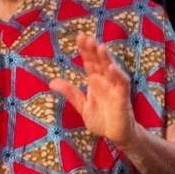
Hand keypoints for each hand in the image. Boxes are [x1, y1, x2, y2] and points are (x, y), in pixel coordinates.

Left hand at [50, 33, 136, 147]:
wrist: (115, 136)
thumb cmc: (101, 119)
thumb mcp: (81, 105)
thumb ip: (70, 92)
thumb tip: (52, 82)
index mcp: (95, 81)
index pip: (89, 62)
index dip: (85, 50)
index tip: (79, 37)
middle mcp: (106, 81)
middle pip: (99, 62)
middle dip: (93, 49)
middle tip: (86, 37)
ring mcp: (115, 88)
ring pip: (111, 69)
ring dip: (106, 58)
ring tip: (99, 46)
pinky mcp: (122, 97)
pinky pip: (121, 84)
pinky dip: (117, 75)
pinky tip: (111, 68)